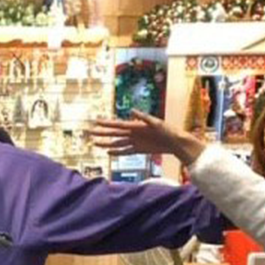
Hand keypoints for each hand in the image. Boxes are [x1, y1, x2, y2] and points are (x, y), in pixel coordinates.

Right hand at [89, 110, 203, 165]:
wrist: (175, 142)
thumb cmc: (168, 130)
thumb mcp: (156, 123)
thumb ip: (144, 117)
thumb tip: (132, 111)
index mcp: (135, 126)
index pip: (117, 125)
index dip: (106, 124)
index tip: (95, 122)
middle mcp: (133, 133)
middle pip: (114, 133)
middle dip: (102, 133)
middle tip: (90, 132)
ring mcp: (135, 141)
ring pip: (117, 143)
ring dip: (106, 143)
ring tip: (95, 143)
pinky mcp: (138, 150)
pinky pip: (125, 151)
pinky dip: (116, 152)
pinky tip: (108, 153)